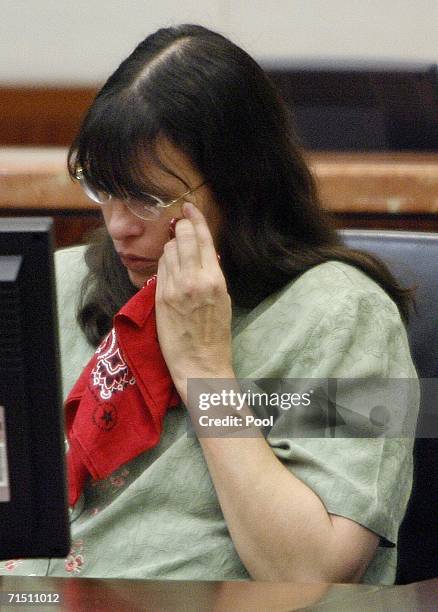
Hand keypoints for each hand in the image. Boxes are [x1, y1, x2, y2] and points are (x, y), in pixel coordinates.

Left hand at [155, 202, 233, 398]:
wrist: (199, 363)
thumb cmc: (216, 335)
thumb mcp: (223, 299)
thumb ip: (212, 274)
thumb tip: (204, 253)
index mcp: (214, 279)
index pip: (203, 239)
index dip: (195, 219)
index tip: (188, 207)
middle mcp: (193, 279)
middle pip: (182, 238)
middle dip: (180, 227)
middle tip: (180, 222)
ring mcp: (174, 287)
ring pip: (168, 250)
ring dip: (171, 245)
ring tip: (176, 249)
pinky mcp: (160, 297)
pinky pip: (160, 268)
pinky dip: (164, 261)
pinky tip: (169, 264)